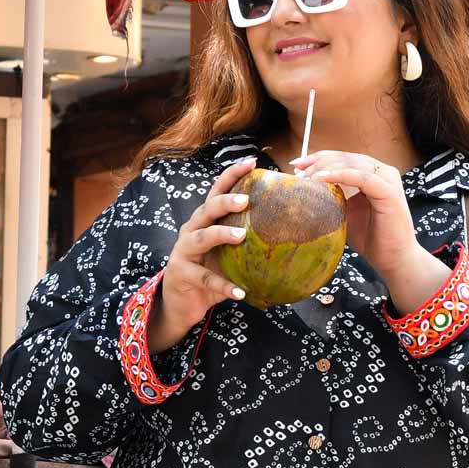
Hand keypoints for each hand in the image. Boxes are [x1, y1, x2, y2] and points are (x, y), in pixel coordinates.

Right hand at [151, 155, 257, 352]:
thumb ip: (246, 245)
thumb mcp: (228, 257)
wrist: (182, 304)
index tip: (252, 163)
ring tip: (241, 236)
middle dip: (225, 201)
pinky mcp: (182, 274)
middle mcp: (191, 231)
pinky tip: (240, 292)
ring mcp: (184, 252)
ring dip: (221, 234)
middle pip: (207, 209)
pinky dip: (224, 286)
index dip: (232, 176)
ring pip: (202, 238)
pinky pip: (206, 279)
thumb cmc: (209, 275)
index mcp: (203, 221)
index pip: (216, 192)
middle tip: (246, 199)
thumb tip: (286, 235)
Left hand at [294, 149, 436, 304]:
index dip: (319, 159)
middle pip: (347, 157)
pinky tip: (322, 178)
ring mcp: (387, 180)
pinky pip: (362, 177)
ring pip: (353, 163)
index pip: (344, 159)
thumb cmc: (372, 239)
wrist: (394, 260)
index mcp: (373, 175)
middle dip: (319, 161)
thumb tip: (308, 191)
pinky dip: (341, 175)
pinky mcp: (389, 192)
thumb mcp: (346, 214)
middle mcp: (382, 172)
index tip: (297, 165)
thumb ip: (334, 198)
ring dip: (327, 167)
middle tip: (297, 169)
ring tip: (307, 176)